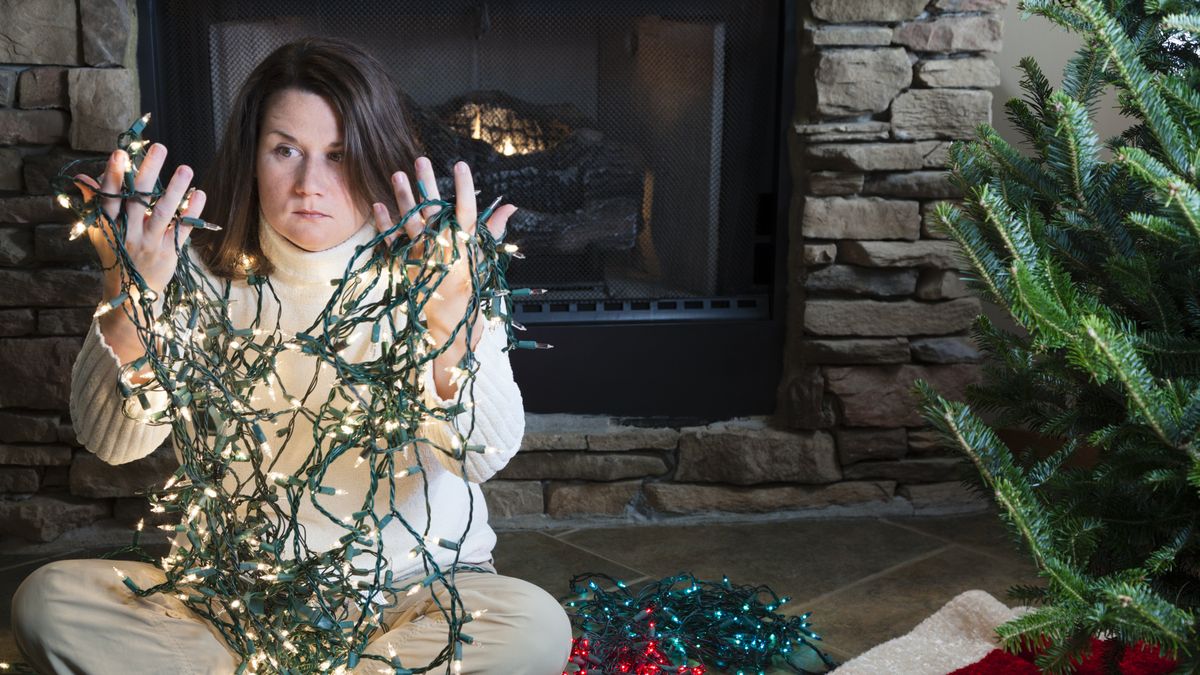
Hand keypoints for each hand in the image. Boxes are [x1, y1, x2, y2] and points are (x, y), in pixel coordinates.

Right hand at [75, 143, 206, 298]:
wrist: (131, 294)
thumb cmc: (116, 254)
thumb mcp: (100, 231)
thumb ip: (94, 203)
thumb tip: (80, 177)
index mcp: (109, 225)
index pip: (109, 197)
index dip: (113, 176)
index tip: (120, 153)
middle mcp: (129, 233)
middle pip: (138, 200)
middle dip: (148, 173)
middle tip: (161, 147)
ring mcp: (150, 243)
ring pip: (163, 213)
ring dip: (175, 190)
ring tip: (186, 168)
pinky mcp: (169, 252)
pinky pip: (182, 230)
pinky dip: (192, 213)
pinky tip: (200, 194)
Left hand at [371, 156, 516, 329]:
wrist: (451, 313)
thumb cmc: (470, 279)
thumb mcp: (484, 253)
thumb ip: (494, 227)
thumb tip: (510, 205)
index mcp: (464, 241)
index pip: (467, 209)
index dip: (464, 187)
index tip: (461, 164)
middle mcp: (443, 244)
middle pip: (434, 209)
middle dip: (427, 183)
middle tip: (421, 160)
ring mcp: (423, 253)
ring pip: (411, 220)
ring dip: (403, 197)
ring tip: (397, 174)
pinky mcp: (407, 261)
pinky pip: (393, 240)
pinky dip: (385, 223)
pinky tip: (379, 204)